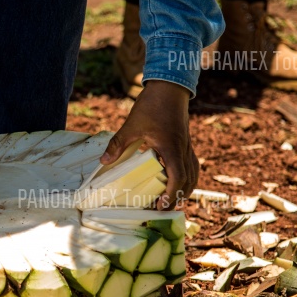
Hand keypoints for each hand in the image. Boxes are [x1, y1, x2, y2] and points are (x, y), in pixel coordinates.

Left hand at [101, 80, 198, 209]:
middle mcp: (183, 150)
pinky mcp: (186, 142)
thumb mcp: (131, 125)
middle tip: (162, 209)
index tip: (160, 206)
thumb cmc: (152, 104)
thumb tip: (104, 161)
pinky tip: (176, 180)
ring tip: (172, 200)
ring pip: (193, 174)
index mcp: (171, 148)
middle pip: (187, 181)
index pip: (177, 178)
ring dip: (184, 189)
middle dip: (177, 198)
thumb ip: (118, 144)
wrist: (170, 87)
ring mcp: (187, 146)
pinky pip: (191, 164)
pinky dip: (186, 176)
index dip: (170, 195)